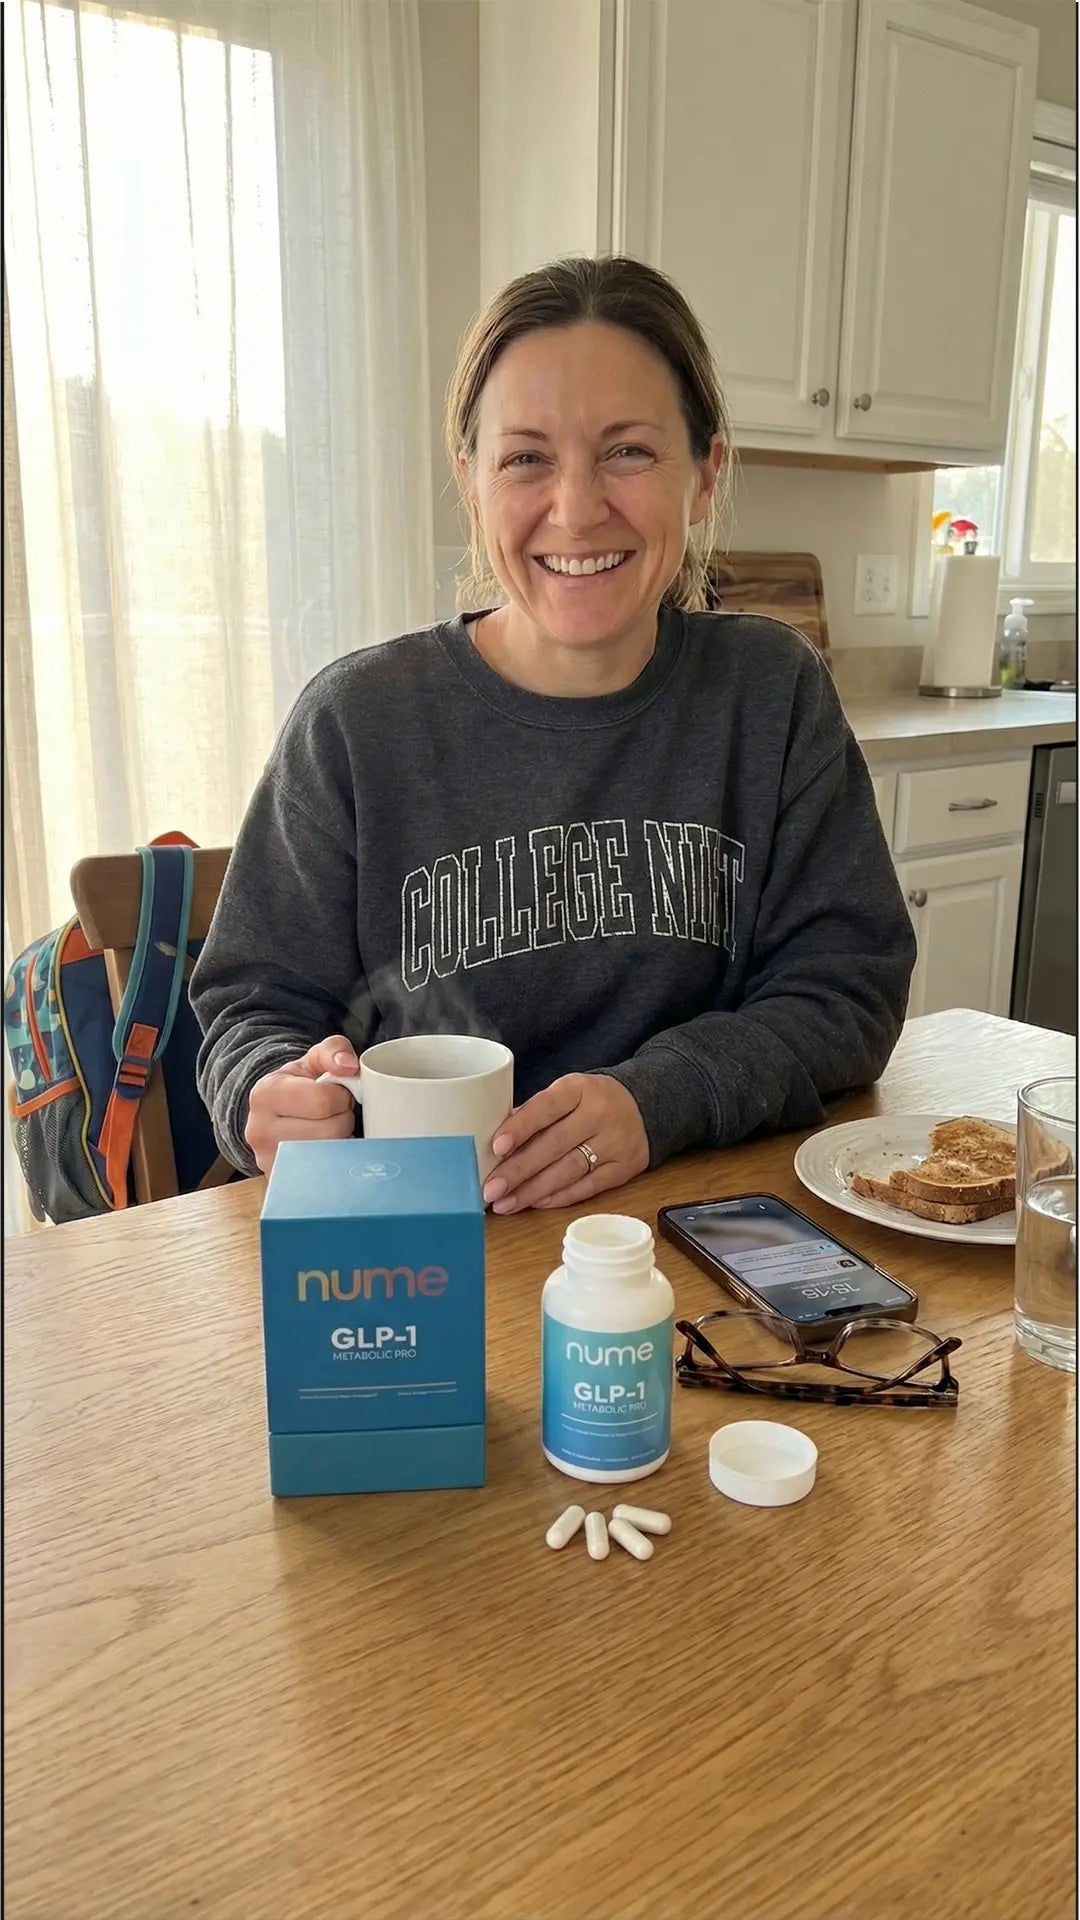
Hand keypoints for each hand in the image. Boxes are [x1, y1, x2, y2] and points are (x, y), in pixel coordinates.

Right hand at [244, 1034, 358, 1175]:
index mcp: (265, 1095)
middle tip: (333, 1115)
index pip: (323, 1101)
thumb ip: (333, 1050)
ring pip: (330, 1157)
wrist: (274, 1114)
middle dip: (342, 1120)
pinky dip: (334, 1163)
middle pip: (330, 1132)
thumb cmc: (297, 1086)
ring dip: (340, 1142)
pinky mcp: (282, 1182)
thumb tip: (348, 1065)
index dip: (341, 1097)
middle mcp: (260, 1131)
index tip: (335, 1094)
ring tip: (328, 1130)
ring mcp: (269, 1162)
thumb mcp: (311, 1060)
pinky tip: (327, 1151)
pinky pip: (324, 1176)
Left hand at [482, 1074, 649, 1213]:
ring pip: (569, 1171)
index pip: (546, 1108)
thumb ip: (534, 1114)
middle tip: (491, 1189)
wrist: (644, 1105)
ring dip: (533, 1190)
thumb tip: (494, 1145)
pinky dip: (559, 1197)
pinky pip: (588, 1187)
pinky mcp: (625, 1168)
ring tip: (505, 1202)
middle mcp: (599, 1114)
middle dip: (518, 1170)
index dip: (520, 1128)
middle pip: (554, 1145)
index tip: (496, 1147)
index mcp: (579, 1089)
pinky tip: (535, 1202)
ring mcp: (615, 1142)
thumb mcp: (565, 1093)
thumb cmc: (590, 1101)